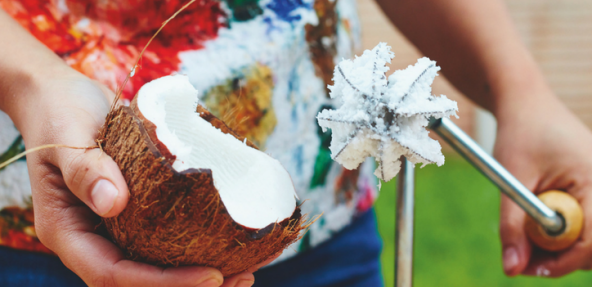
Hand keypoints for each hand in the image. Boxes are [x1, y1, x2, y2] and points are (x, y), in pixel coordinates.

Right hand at [15, 69, 265, 286]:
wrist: (61, 97)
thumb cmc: (59, 112)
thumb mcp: (66, 134)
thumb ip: (84, 169)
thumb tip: (114, 204)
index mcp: (66, 231)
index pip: (111, 273)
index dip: (160, 282)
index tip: (210, 274)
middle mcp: (91, 238)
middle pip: (138, 281)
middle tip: (240, 277)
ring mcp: (112, 227)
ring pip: (153, 266)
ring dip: (197, 275)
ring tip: (245, 271)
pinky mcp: (133, 214)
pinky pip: (162, 239)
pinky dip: (194, 246)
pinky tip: (230, 242)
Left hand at [495, 89, 591, 276]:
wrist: (526, 103)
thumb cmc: (520, 133)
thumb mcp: (511, 180)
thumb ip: (513, 225)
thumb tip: (511, 269)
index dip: (566, 262)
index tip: (532, 270)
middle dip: (563, 257)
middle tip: (525, 257)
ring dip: (561, 245)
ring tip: (526, 236)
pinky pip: (586, 222)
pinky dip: (563, 231)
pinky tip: (538, 224)